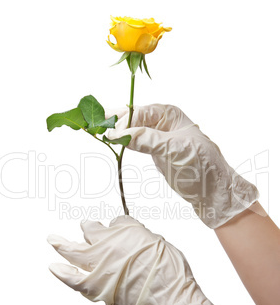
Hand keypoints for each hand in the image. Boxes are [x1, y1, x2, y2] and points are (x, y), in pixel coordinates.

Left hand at [48, 215, 219, 304]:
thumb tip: (124, 230)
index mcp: (122, 233)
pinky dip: (63, 274)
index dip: (112, 226)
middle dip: (86, 228)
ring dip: (62, 245)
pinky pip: (73, 279)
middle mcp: (106, 246)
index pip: (114, 223)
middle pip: (89, 231)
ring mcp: (98, 267)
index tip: (110, 228)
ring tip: (53, 240)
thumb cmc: (167, 269)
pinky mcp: (96, 287)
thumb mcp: (155, 240)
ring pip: (74, 252)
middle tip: (84, 226)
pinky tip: (54, 268)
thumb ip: (136, 233)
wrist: (167, 297)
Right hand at [106, 104, 258, 227]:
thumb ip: (148, 139)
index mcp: (169, 114)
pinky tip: (111, 141)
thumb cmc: (202, 166)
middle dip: (114, 121)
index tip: (108, 133)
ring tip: (96, 131)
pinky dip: (122, 141)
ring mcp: (157, 136)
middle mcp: (162, 121)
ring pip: (131, 129)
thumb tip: (119, 134)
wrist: (212, 191)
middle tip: (93, 124)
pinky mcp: (154, 150)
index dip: (122, 121)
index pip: (138, 113)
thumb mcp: (175, 149)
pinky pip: (134, 141)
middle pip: (132, 117)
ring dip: (116, 130)